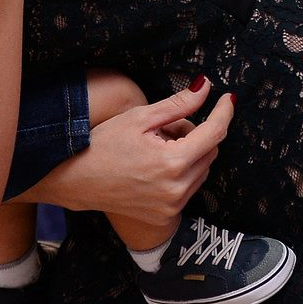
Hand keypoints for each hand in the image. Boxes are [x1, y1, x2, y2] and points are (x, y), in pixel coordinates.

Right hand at [18, 77, 233, 225]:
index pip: (214, 133)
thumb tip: (205, 88)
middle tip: (167, 126)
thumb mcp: (138, 118)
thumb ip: (177, 104)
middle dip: (198, 134)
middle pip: (210, 151)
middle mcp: (178, 188)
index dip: (223, 112)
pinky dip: (182, 172)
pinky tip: (156, 166)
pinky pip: (190, 187)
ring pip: (202, 170)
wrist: (75, 180)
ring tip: (158, 146)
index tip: (227, 99)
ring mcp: (173, 205)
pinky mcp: (167, 215)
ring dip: (191, 154)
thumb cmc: (102, 144)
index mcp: (172, 162)